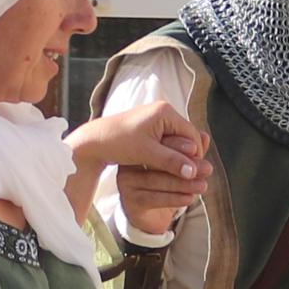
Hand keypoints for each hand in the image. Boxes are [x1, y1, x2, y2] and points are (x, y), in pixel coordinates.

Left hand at [69, 101, 207, 235]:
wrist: (93, 140)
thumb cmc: (118, 143)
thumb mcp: (147, 154)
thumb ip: (171, 161)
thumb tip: (193, 172)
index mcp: (165, 111)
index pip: (192, 135)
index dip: (194, 156)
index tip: (193, 175)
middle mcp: (163, 110)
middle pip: (186, 137)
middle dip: (187, 157)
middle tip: (189, 178)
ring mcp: (156, 118)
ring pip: (176, 141)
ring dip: (177, 157)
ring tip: (177, 176)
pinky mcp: (149, 126)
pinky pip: (166, 142)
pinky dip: (167, 154)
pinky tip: (165, 168)